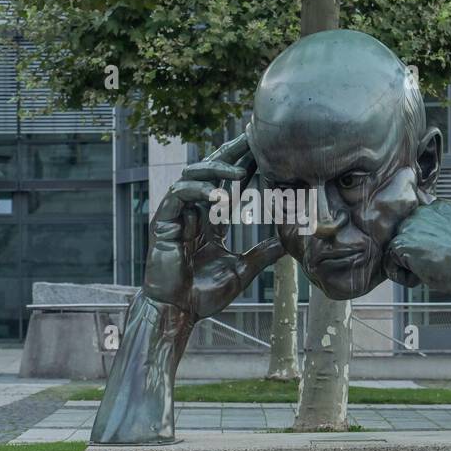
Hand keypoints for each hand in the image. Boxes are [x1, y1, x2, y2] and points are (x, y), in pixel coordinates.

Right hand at [144, 133, 284, 320]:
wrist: (179, 311)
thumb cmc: (203, 294)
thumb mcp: (242, 270)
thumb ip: (262, 254)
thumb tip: (287, 245)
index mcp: (209, 220)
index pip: (226, 184)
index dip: (243, 166)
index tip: (263, 153)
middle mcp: (193, 212)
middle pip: (209, 171)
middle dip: (230, 154)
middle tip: (251, 139)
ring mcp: (177, 216)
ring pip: (192, 176)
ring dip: (215, 169)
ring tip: (240, 171)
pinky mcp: (164, 222)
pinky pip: (178, 194)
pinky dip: (198, 190)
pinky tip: (219, 195)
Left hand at [383, 199, 450, 294]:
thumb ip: (446, 225)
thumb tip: (436, 234)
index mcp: (438, 206)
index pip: (418, 223)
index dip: (425, 242)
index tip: (439, 252)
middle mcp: (421, 211)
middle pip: (406, 237)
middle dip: (416, 253)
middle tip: (437, 263)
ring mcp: (409, 226)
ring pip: (398, 252)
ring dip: (411, 265)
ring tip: (432, 269)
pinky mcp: (400, 243)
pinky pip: (391, 266)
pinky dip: (406, 278)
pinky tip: (424, 276)